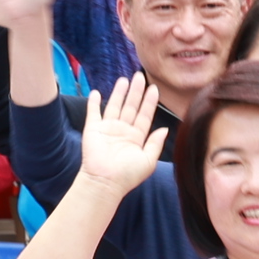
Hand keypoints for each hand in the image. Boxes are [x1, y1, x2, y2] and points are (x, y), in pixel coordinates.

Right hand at [74, 72, 167, 194]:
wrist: (105, 182)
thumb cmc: (127, 175)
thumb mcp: (148, 161)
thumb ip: (156, 144)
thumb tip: (165, 129)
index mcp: (136, 138)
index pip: (145, 115)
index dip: (149, 102)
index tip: (154, 88)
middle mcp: (123, 131)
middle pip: (131, 107)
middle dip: (136, 92)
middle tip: (140, 76)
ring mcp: (107, 129)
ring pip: (114, 106)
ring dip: (119, 93)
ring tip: (124, 80)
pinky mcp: (93, 130)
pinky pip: (93, 113)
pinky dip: (93, 103)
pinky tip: (95, 92)